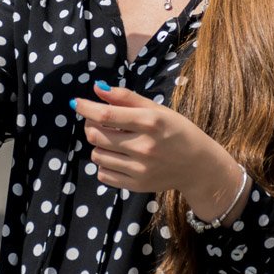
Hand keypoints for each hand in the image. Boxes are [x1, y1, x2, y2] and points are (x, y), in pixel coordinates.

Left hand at [76, 82, 220, 195]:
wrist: (198, 165)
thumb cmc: (176, 131)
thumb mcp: (157, 109)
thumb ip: (126, 98)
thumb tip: (98, 88)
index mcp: (150, 122)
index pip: (106, 115)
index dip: (86, 108)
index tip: (76, 103)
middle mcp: (144, 146)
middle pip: (96, 136)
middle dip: (90, 125)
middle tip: (97, 122)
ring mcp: (140, 168)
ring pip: (97, 155)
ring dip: (98, 145)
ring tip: (111, 140)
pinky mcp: (137, 185)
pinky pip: (103, 174)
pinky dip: (104, 163)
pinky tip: (116, 156)